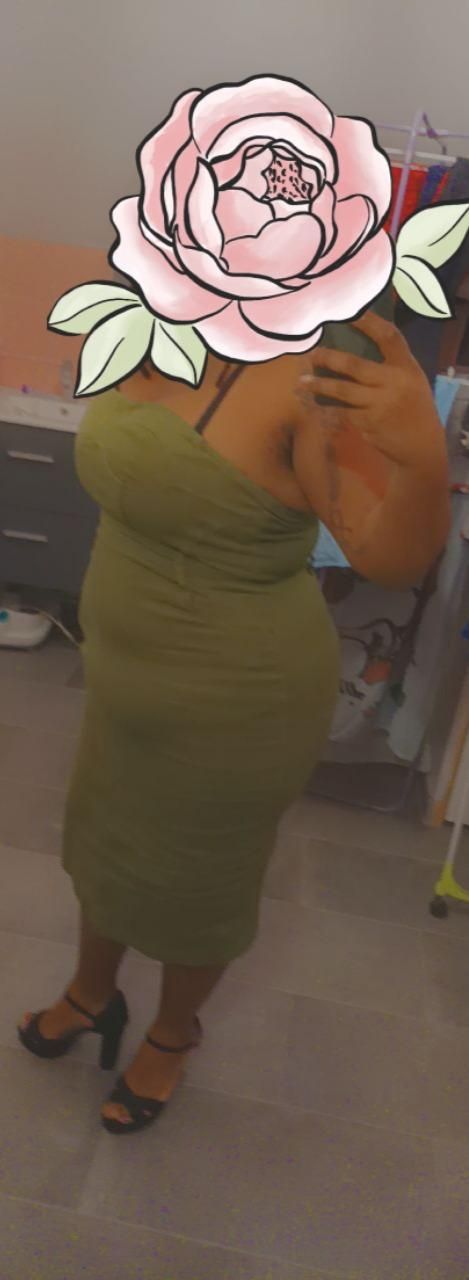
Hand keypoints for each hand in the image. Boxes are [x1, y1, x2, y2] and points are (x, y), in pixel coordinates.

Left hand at [298, 310, 442, 470]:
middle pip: (355, 365)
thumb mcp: (411, 379)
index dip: (370, 323)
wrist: (421, 445)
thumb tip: (353, 344)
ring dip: (320, 386)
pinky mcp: (369, 423)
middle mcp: (394, 383)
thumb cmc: (412, 405)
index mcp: (406, 367)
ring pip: (343, 391)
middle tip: (310, 353)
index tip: (350, 312)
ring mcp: (380, 404)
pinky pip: (343, 411)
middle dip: (329, 358)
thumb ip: (390, 364)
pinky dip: (327, 407)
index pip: (389, 337)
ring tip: (302, 382)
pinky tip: (313, 402)